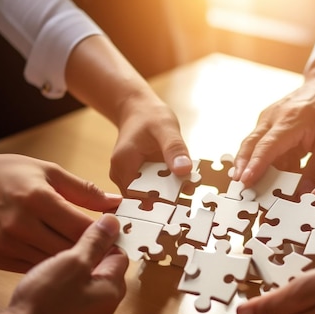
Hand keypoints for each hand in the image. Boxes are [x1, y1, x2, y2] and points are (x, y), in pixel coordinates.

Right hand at [0, 151, 121, 271]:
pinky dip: (51, 265)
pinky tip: (61, 259)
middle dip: (92, 250)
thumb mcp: (50, 171)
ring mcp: (6, 245)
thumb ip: (85, 191)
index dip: (104, 234)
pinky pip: (35, 267)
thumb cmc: (10, 173)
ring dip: (73, 262)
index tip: (118, 235)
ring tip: (89, 256)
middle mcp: (20, 225)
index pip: (82, 227)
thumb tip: (115, 204)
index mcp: (37, 199)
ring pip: (53, 263)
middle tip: (109, 249)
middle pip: (70, 249)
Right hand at [64, 35, 191, 192]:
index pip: (139, 197)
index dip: (160, 203)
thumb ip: (174, 149)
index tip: (182, 201)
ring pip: (152, 195)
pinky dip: (171, 186)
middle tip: (191, 193)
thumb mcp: (166, 128)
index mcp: (123, 166)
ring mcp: (130, 178)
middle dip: (169, 199)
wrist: (138, 110)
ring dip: (173, 193)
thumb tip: (184, 170)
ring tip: (191, 185)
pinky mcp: (141, 178)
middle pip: (146, 199)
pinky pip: (156, 188)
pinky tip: (187, 181)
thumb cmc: (149, 116)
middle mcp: (122, 176)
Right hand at [232, 53, 314, 191]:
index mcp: (291, 120)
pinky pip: (262, 147)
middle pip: (250, 145)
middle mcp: (274, 118)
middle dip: (242, 168)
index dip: (256, 166)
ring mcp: (269, 121)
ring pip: (253, 147)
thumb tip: (303, 194)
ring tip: (247, 190)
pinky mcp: (270, 127)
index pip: (267, 146)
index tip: (245, 181)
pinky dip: (262, 164)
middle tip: (238, 190)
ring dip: (250, 168)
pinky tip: (264, 180)